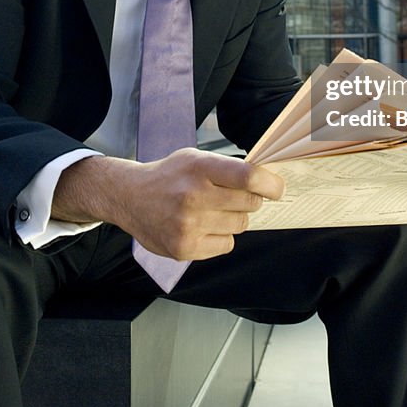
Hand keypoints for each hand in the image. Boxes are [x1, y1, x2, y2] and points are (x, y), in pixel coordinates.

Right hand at [52, 149, 284, 260]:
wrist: (130, 197)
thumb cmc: (170, 176)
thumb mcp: (194, 158)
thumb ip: (227, 168)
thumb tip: (267, 181)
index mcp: (199, 168)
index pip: (248, 177)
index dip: (270, 184)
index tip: (276, 189)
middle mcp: (193, 196)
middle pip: (249, 203)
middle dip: (249, 200)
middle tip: (234, 197)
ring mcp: (188, 225)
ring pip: (240, 226)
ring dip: (234, 219)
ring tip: (212, 211)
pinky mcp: (184, 248)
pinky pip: (226, 245)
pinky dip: (221, 237)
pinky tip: (203, 227)